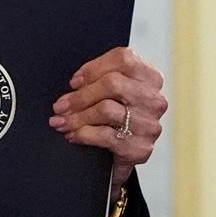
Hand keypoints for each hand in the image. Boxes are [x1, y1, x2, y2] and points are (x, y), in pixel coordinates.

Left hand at [51, 47, 166, 192]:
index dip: (94, 68)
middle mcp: (154, 99)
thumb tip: (76, 84)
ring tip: (61, 122)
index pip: (124, 59)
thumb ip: (101, 80)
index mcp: (150, 78)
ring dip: (77, 117)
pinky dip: (83, 134)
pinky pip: (105, 135)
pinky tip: (73, 135)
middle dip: (80, 95)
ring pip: (106, 109)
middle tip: (61, 106)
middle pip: (113, 83)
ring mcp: (149, 124)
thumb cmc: (116, 119)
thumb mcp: (114, 94)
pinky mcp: (140, 147)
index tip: (75, 82)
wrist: (124, 157)